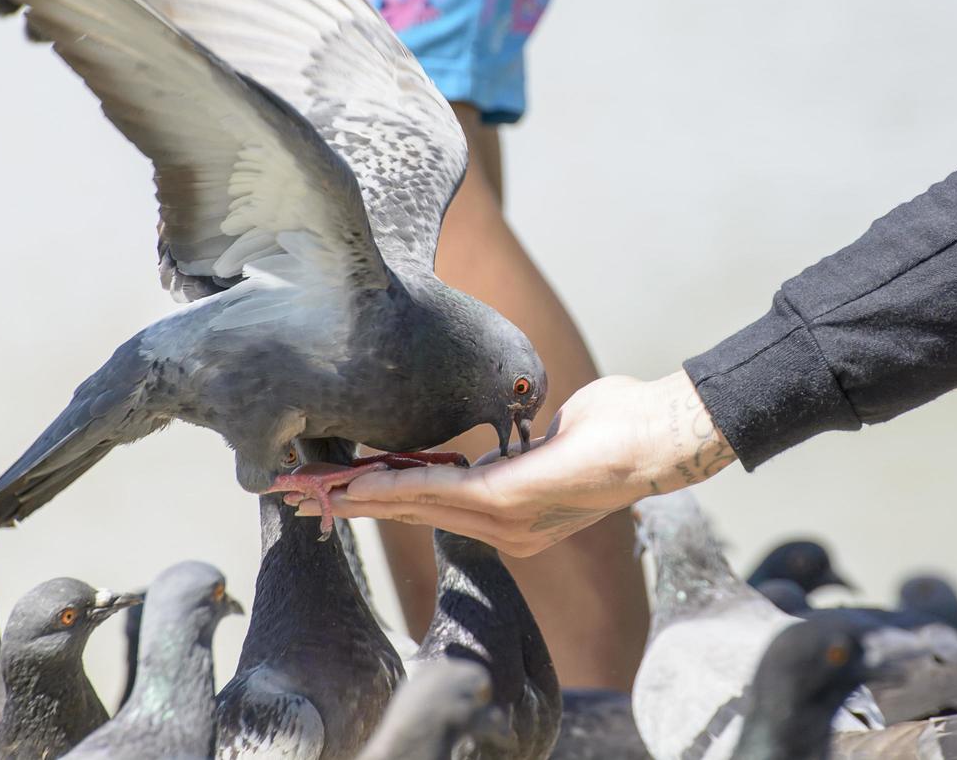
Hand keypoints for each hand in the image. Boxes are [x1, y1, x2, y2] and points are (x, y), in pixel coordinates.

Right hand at [320, 370, 737, 555]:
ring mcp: (509, 521)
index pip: (433, 509)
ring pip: (418, 505)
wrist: (657, 437)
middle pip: (414, 515)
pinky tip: (362, 482)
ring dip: (362, 495)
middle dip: (353, 505)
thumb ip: (520, 446)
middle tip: (300, 498)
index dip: (381, 501)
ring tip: (316, 490)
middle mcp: (507, 530)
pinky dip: (398, 486)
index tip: (335, 493)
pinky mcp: (511, 501)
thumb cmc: (616, 427)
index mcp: (513, 518)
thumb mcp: (554, 437)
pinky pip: (441, 492)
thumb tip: (512, 435)